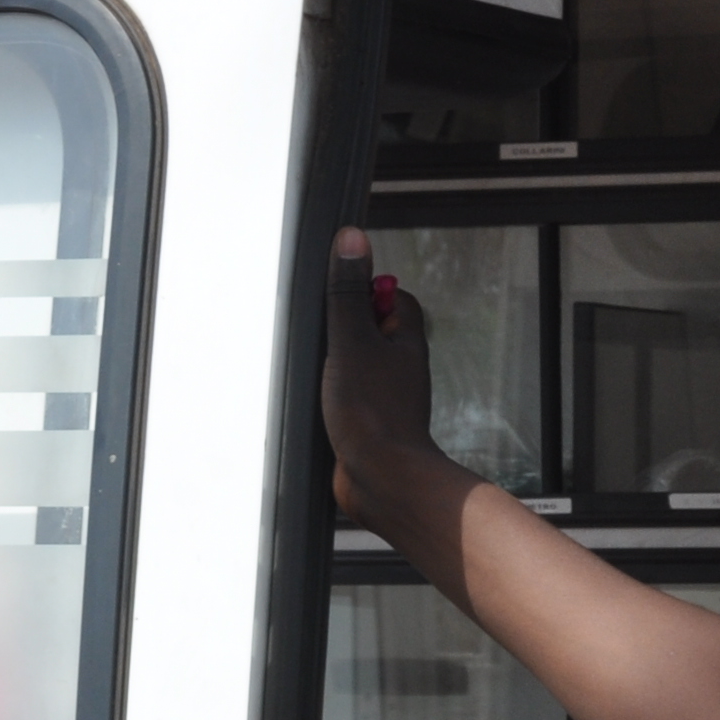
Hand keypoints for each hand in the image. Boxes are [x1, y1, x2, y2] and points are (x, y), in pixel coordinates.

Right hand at [323, 228, 451, 531]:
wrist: (381, 480)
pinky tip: (314, 399)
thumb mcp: (352, 339)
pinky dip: (327, 394)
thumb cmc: (373, 413)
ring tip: (315, 371)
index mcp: (406, 340)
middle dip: (338, 328)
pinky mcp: (366, 421)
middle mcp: (399, 365)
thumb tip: (352, 239)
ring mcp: (384, 394)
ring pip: (352, 363)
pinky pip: (343, 395)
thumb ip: (348, 291)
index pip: (391, 296)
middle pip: (366, 327)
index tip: (337, 294)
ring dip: (329, 365)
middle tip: (320, 335)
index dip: (363, 289)